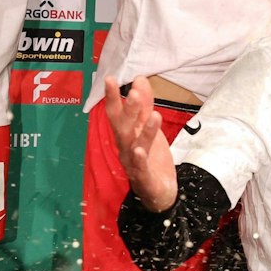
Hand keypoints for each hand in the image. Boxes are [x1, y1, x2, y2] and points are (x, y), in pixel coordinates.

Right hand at [101, 77, 178, 212]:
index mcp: (126, 134)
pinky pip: (141, 169)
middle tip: (134, 94)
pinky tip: (140, 151)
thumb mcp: (148, 127)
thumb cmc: (150, 157)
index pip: (117, 113)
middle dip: (127, 111)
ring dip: (144, 132)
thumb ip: (144, 105)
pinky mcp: (145, 178)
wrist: (159, 191)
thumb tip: (139, 79)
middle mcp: (126, 148)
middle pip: (123, 128)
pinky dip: (140, 160)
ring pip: (135, 146)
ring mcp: (134, 164)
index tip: (110, 79)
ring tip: (153, 116)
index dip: (113, 97)